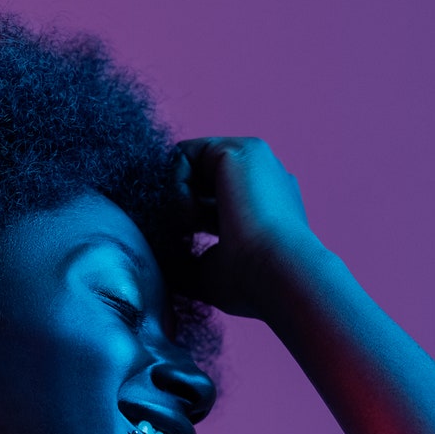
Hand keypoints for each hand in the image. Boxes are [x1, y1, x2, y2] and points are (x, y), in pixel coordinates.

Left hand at [171, 136, 328, 320]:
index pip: (211, 199)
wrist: (279, 276)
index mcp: (264, 204)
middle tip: (180, 236)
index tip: (185, 244)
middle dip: (178, 204)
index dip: (188, 218)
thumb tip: (155, 259)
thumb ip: (185, 258)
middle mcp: (261, 177)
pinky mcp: (238, 150)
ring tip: (188, 230)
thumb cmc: (253, 284)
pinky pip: (183, 155)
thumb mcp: (211, 271)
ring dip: (177, 198)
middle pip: (198, 177)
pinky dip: (176, 187)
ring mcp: (252, 159)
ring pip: (187, 164)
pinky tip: (191, 218)